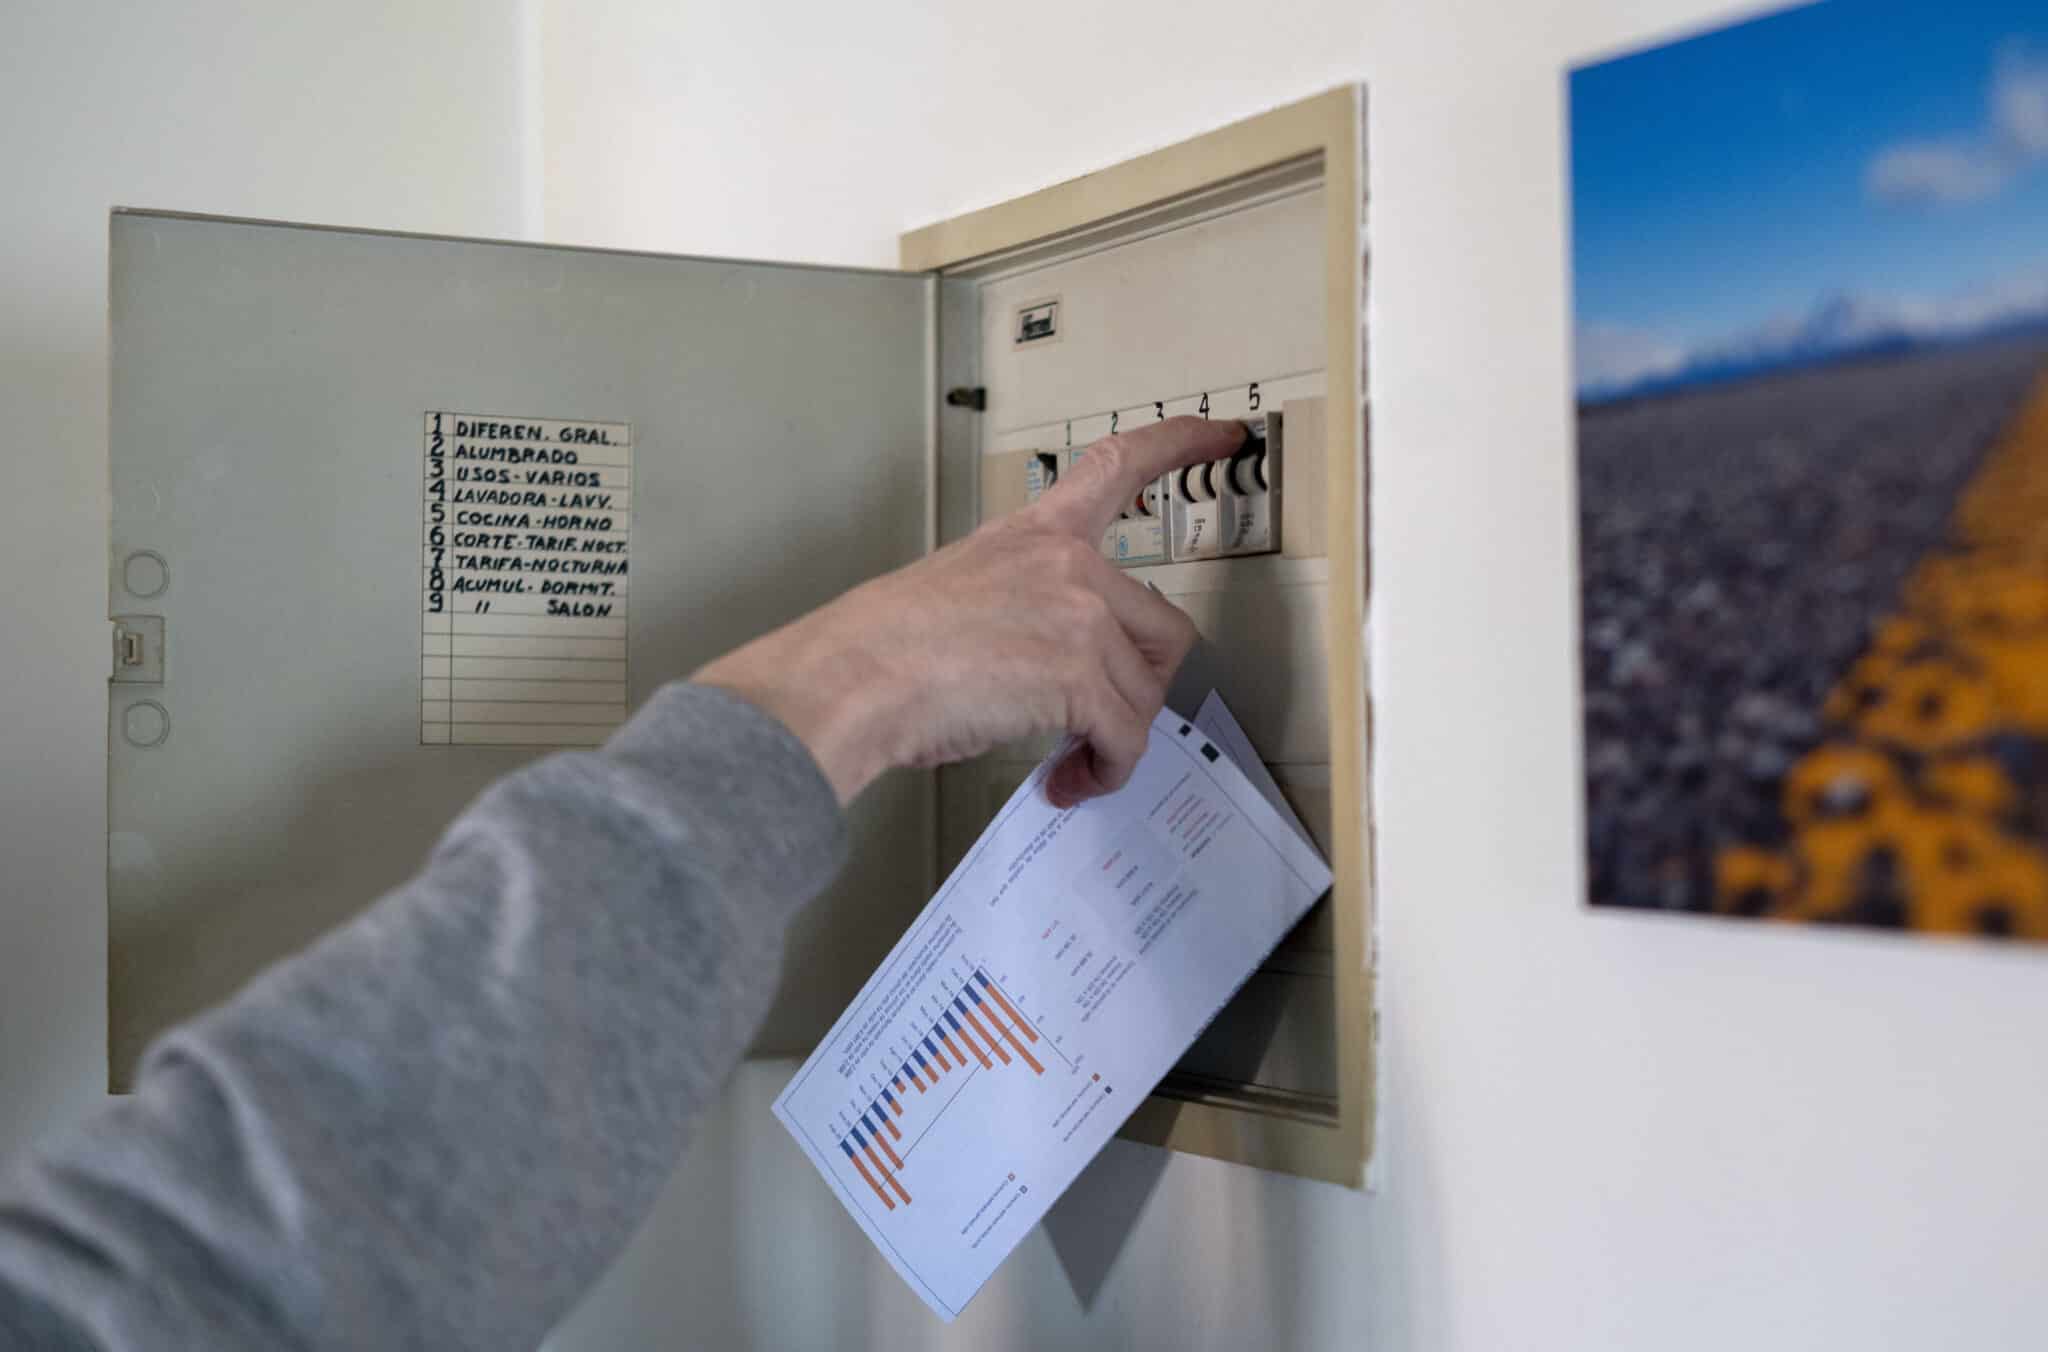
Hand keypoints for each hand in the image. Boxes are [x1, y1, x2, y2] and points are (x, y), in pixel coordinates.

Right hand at [695, 416, 1246, 806]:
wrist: (852, 678)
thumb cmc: (880, 648)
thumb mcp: (959, 591)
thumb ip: (1023, 609)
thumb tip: (1045, 672)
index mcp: (1034, 534)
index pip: (1118, 467)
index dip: (1179, 444)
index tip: (1224, 433)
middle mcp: (1068, 564)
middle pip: (1162, 629)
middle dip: (1139, 687)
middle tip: (1100, 724)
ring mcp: (1079, 616)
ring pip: (1143, 694)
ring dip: (1114, 740)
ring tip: (1071, 764)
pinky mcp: (1080, 674)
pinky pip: (1125, 737)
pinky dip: (1106, 771)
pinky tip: (1071, 783)